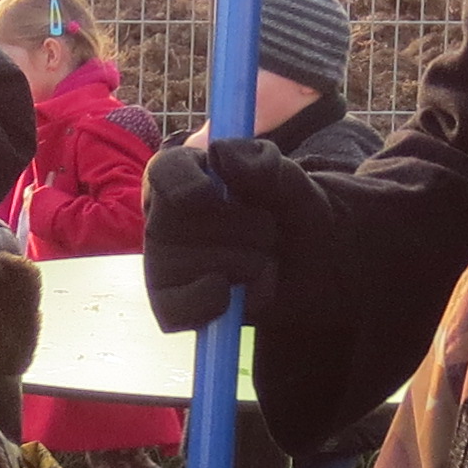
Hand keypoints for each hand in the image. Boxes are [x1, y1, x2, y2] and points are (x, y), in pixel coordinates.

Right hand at [141, 135, 331, 333]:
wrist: (305, 262)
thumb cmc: (286, 212)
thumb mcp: (289, 180)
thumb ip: (262, 162)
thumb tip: (222, 156)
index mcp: (182, 174)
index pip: (164, 170)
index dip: (184, 183)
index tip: (210, 192)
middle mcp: (162, 217)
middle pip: (196, 225)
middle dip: (250, 229)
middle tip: (265, 227)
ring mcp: (162, 263)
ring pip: (208, 268)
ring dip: (253, 265)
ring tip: (261, 258)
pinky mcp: (171, 304)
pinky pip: (188, 311)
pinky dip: (230, 302)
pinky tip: (245, 290)